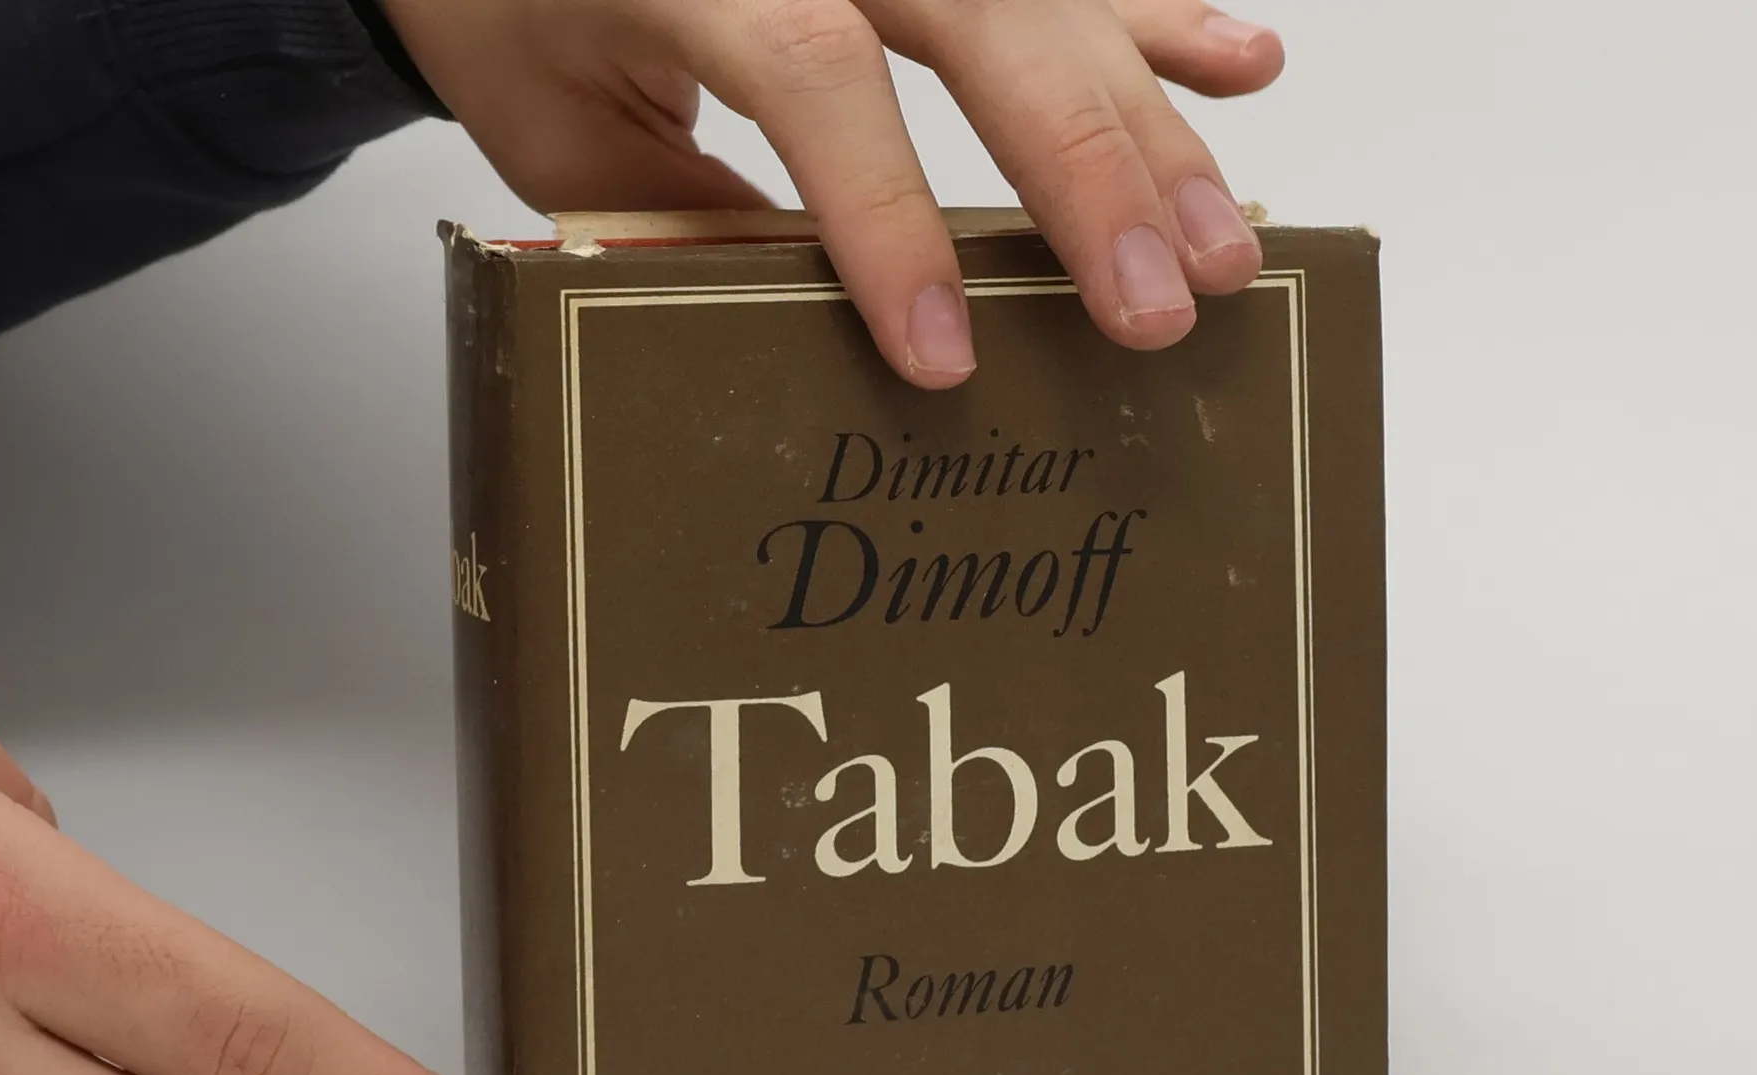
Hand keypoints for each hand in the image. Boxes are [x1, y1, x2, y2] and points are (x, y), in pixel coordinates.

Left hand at [381, 0, 1283, 384]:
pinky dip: (1152, 11)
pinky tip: (1239, 60)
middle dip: (1088, 171)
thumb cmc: (517, 7)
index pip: (814, 67)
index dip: (886, 215)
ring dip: (1151, 117)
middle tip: (1160, 306)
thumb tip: (799, 331)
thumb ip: (676, 224)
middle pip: (987, 13)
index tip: (941, 357)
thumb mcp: (560, 135)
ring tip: (1223, 239)